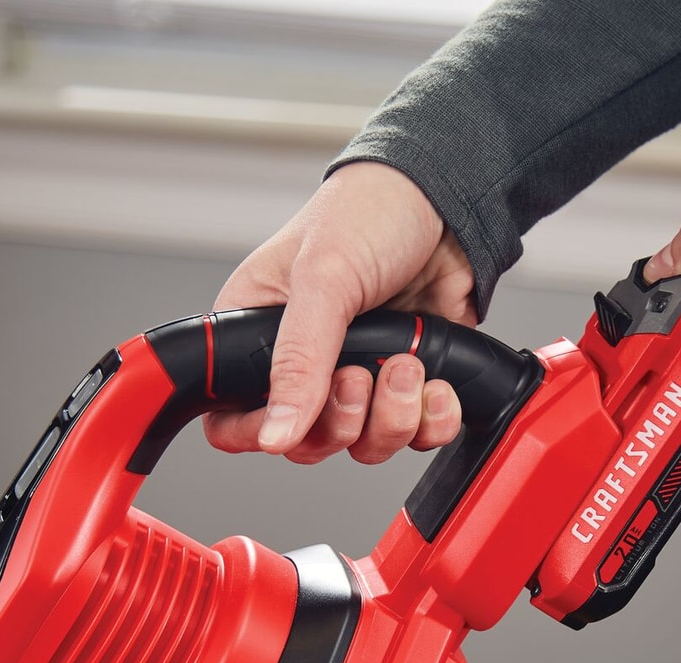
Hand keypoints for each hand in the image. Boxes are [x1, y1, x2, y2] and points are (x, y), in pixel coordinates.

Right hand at [208, 162, 474, 463]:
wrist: (449, 200)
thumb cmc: (370, 212)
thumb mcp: (322, 279)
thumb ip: (297, 360)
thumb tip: (275, 433)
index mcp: (257, 332)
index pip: (232, 417)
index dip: (258, 434)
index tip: (289, 427)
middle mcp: (304, 362)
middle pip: (306, 443)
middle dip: (341, 422)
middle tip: (359, 376)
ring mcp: (359, 375)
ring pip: (364, 445)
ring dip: (391, 417)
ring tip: (406, 363)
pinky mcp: (407, 382)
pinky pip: (416, 435)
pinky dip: (430, 420)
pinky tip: (436, 382)